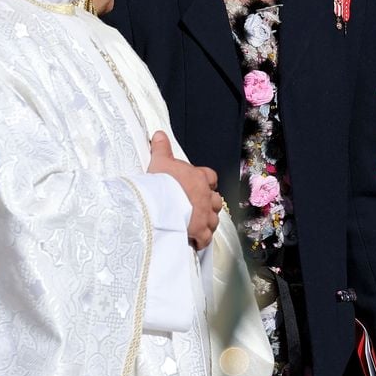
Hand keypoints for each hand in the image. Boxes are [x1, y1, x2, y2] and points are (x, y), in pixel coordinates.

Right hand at [148, 131, 220, 249]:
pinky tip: (196, 241)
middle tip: (198, 207)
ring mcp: (205, 214)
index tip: (202, 184)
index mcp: (199, 177)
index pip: (210, 177)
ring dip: (208, 222)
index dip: (207, 181)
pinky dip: (202, 240)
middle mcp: (206, 195)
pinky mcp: (200, 230)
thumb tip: (159, 134)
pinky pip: (205, 237)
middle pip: (215, 200)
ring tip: (198, 224)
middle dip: (209, 204)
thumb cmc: (162, 182)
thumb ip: (162, 148)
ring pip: (214, 218)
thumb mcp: (160, 161)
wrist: (162, 202)